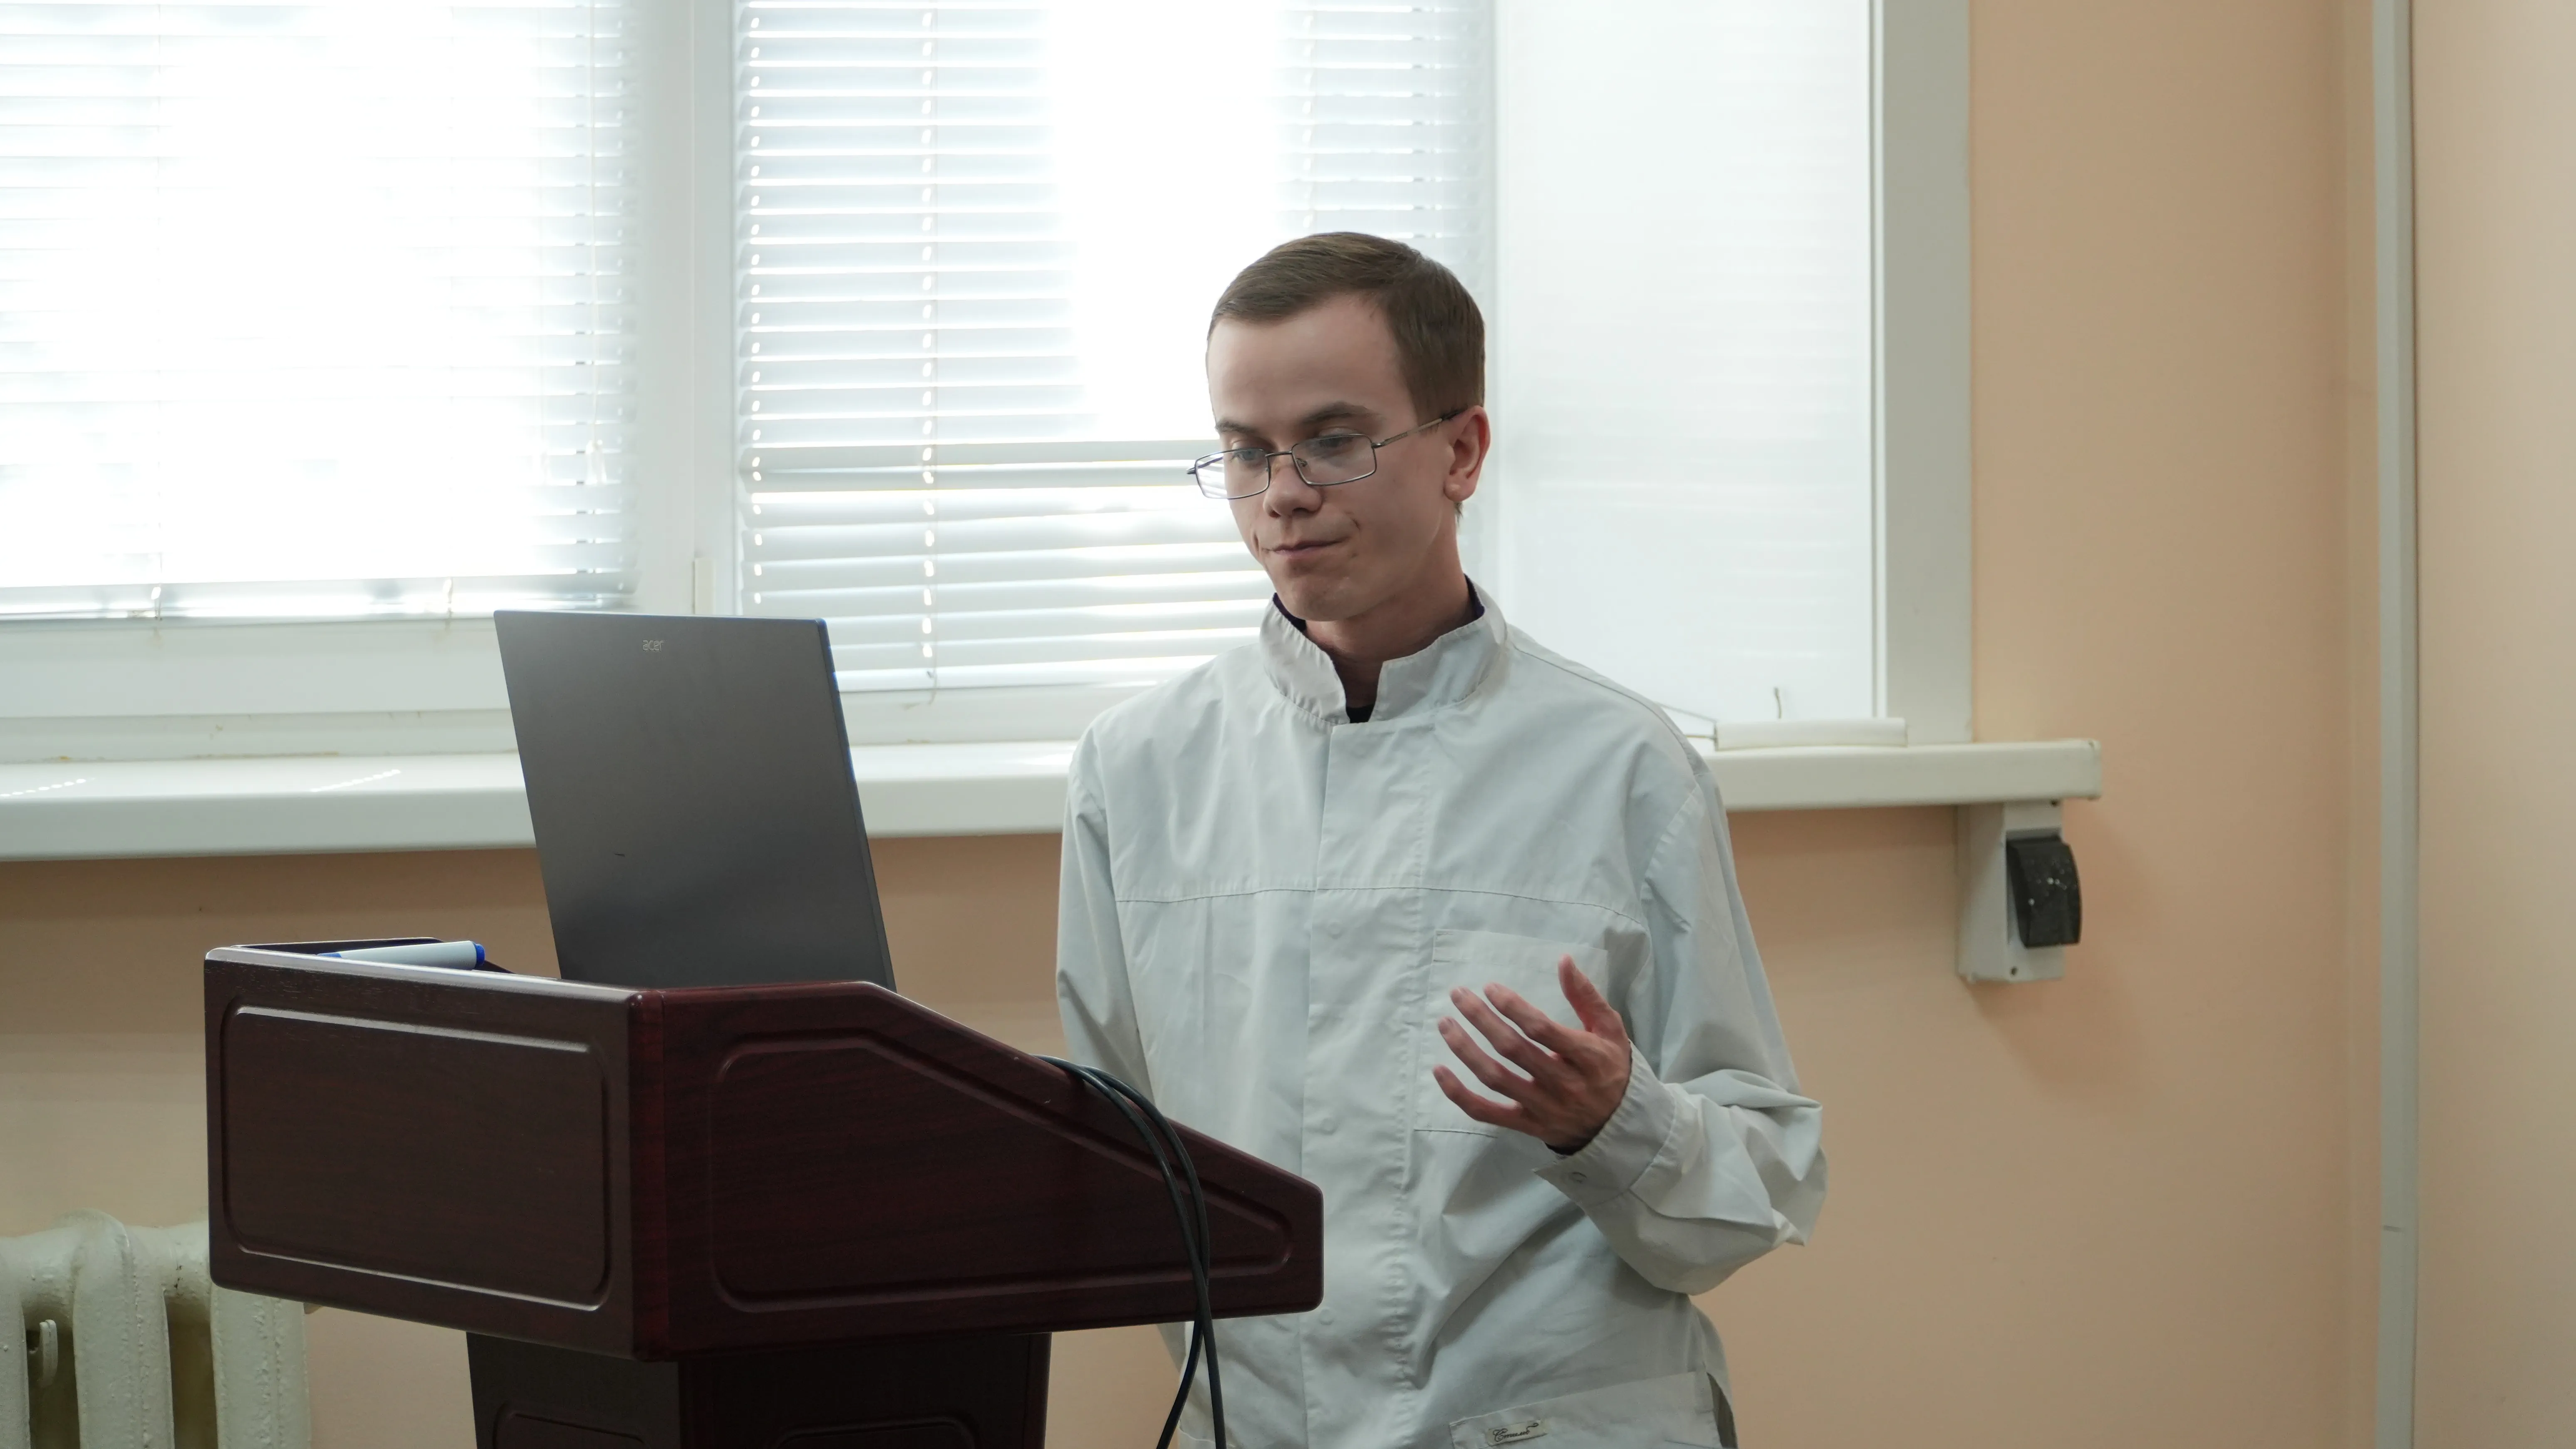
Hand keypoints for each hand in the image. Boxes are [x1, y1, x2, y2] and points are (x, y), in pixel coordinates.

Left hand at [1432, 956, 1631, 1153]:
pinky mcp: (1528, 1126)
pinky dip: (1459, 1094)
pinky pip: (1487, 1113)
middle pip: (1513, 1049)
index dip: (1512, 1007)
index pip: (1541, 1029)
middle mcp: (1564, 1084)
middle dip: (1481, 1018)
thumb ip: (1586, 996)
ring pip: (1496, 1078)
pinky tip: (1439, 1070)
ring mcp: (1544, 1108)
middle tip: (1458, 995)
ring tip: (1445, 1024)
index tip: (1490, 988)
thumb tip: (1564, 961)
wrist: (1619, 1125)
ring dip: (1465, 1049)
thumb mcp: (1610, 1030)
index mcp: (1587, 1057)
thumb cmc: (1611, 1068)